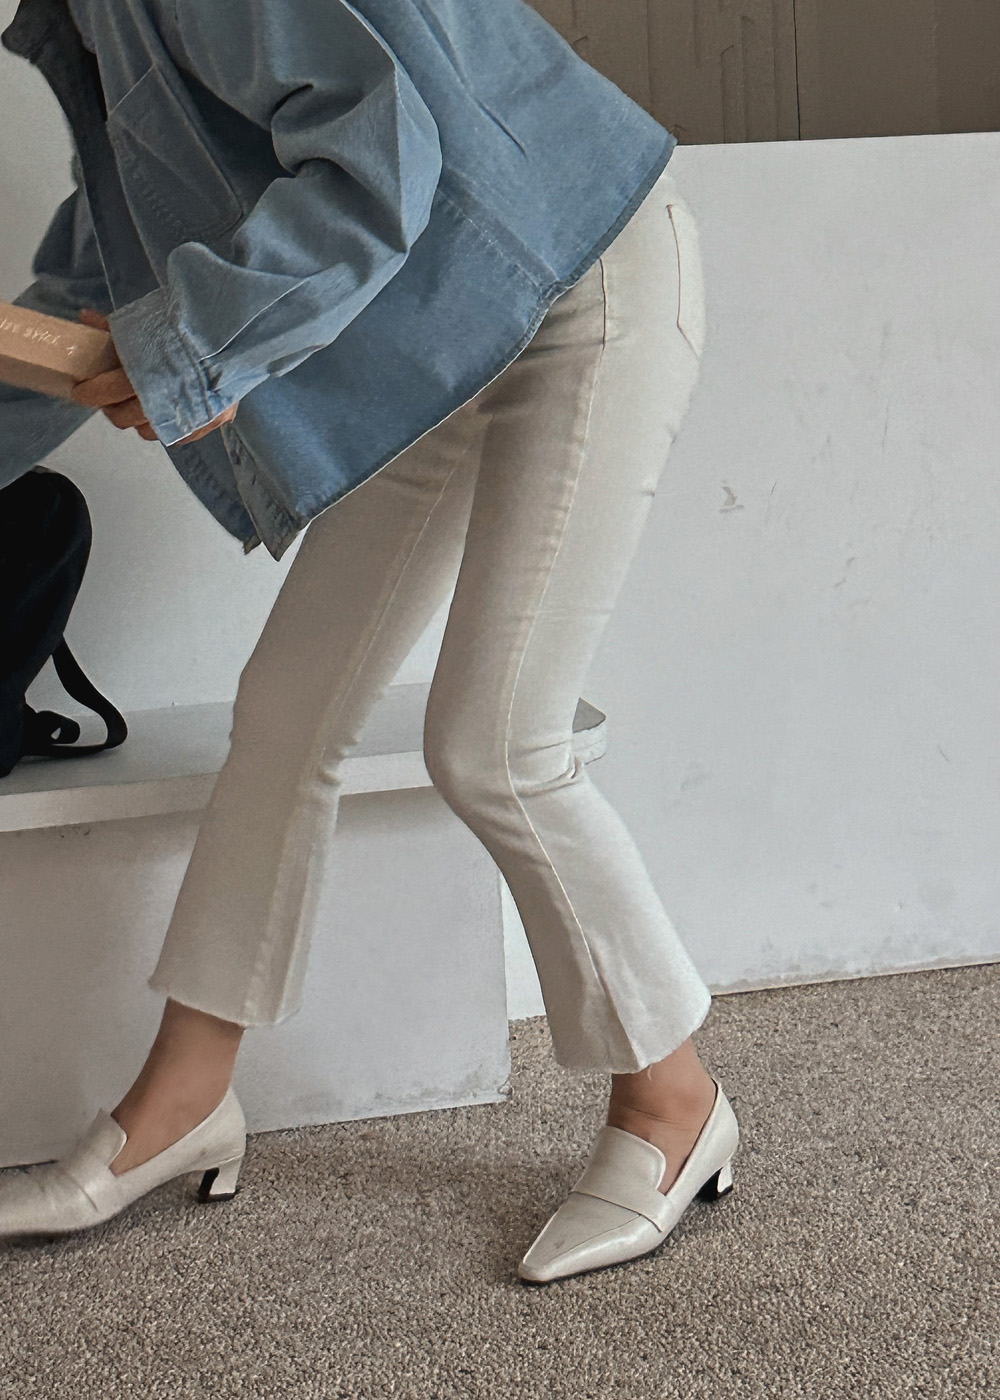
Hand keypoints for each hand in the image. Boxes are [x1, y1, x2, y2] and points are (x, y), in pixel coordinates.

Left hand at [70, 309, 237, 444]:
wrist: (234, 330)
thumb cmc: (188, 324)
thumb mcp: (146, 322)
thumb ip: (115, 328)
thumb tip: (86, 319)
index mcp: (144, 375)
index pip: (104, 393)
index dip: (89, 393)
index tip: (82, 389)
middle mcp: (165, 401)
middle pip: (124, 418)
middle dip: (110, 408)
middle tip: (108, 397)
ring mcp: (190, 416)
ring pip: (150, 432)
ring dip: (139, 421)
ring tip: (138, 405)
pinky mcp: (211, 421)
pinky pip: (180, 436)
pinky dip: (169, 427)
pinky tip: (166, 413)